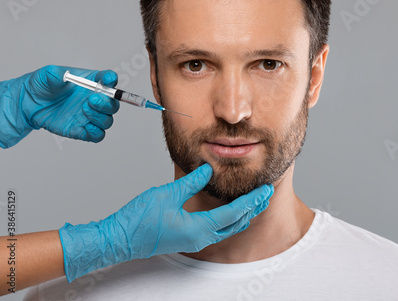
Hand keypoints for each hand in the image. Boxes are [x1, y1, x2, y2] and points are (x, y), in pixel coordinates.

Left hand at [0, 65, 119, 147]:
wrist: (30, 103)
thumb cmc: (43, 86)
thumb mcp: (47, 75)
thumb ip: (56, 74)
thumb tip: (63, 76)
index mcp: (91, 82)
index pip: (108, 80)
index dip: (111, 79)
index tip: (108, 79)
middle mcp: (95, 100)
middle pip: (113, 104)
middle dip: (106, 103)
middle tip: (91, 100)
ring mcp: (90, 116)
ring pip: (108, 120)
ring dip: (99, 116)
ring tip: (83, 109)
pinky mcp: (83, 130)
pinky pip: (98, 135)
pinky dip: (96, 132)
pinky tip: (86, 126)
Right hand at [59, 164, 273, 281]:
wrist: (120, 239)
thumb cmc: (139, 219)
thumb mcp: (167, 194)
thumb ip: (191, 182)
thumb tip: (208, 169)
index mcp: (199, 228)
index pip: (234, 213)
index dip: (251, 200)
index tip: (264, 189)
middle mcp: (201, 238)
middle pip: (235, 223)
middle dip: (252, 208)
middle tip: (264, 193)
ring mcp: (195, 240)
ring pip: (228, 229)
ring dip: (242, 214)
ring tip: (253, 201)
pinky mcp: (188, 238)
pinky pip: (217, 230)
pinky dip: (229, 219)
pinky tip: (230, 211)